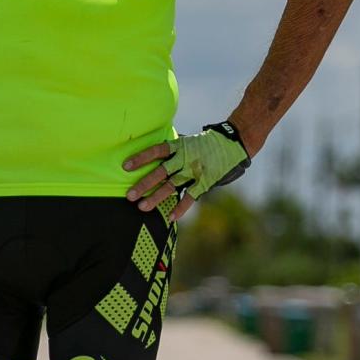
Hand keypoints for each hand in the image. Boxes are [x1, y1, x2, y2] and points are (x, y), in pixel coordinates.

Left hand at [124, 122, 249, 221]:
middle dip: (144, 184)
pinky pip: (190, 196)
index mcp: (179, 146)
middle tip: (129, 195)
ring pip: (171, 186)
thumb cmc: (205, 143)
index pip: (156, 151)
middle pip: (160, 172)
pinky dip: (181, 207)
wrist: (233, 142)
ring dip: (156, 197)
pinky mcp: (204, 182)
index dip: (141, 158)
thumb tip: (151, 155)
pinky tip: (171, 217)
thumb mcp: (187, 141)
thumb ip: (172, 150)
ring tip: (142, 207)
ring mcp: (194, 171)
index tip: (125, 166)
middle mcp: (184, 159)